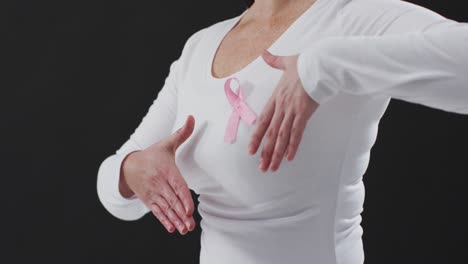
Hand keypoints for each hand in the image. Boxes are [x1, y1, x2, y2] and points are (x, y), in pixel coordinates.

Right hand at [120, 115, 195, 234]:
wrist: (128, 165)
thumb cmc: (152, 154)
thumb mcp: (166, 143)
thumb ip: (182, 133)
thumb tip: (192, 117)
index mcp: (166, 170)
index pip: (177, 185)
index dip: (183, 198)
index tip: (190, 209)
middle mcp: (159, 183)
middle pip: (172, 200)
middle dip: (181, 213)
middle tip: (190, 225)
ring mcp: (153, 193)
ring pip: (165, 208)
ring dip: (175, 220)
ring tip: (184, 230)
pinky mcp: (149, 200)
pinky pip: (157, 212)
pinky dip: (164, 220)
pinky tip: (170, 229)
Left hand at [248, 50, 318, 171]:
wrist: (319, 63)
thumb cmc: (305, 62)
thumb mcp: (286, 61)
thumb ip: (274, 60)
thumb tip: (264, 53)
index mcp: (276, 97)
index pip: (263, 121)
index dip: (256, 137)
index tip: (251, 150)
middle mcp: (281, 107)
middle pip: (270, 133)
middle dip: (265, 152)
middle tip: (261, 167)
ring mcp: (292, 111)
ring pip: (280, 137)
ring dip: (276, 154)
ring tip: (272, 168)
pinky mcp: (304, 113)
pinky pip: (296, 133)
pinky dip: (292, 146)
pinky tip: (289, 158)